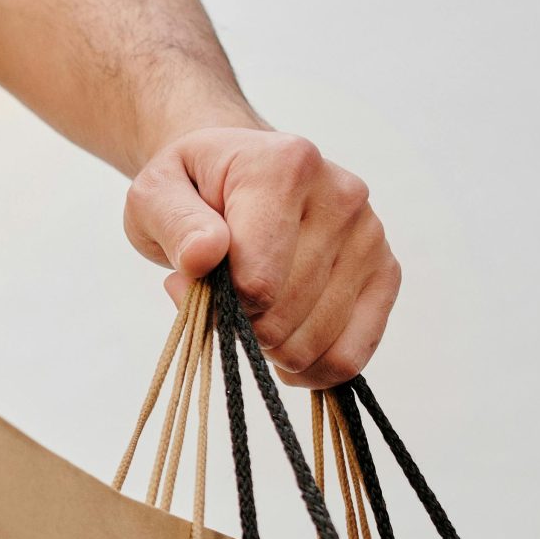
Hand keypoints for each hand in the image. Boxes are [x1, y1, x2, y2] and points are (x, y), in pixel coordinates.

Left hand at [123, 126, 399, 387]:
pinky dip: (310, 370)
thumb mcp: (154, 195)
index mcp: (286, 168)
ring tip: (247, 310)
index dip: (218, 303)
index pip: (257, 280)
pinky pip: (350, 355)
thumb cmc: (192, 189)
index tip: (192, 282)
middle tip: (217, 297)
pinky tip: (280, 352)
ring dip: (268, 347)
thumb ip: (174, 223)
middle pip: (284, 316)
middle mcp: (342, 197)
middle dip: (239, 325)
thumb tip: (203, 255)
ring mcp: (370, 236)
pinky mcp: (385, 272)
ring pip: (315, 343)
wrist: (232, 172)